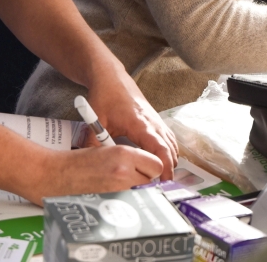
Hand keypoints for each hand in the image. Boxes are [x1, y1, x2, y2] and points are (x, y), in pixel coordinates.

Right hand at [29, 145, 162, 204]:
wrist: (54, 174)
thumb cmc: (78, 162)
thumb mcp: (108, 150)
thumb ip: (130, 159)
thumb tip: (149, 169)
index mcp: (124, 154)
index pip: (157, 165)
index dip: (151, 167)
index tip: (145, 169)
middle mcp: (124, 172)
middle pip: (152, 182)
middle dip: (145, 180)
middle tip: (131, 178)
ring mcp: (117, 190)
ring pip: (141, 194)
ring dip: (135, 191)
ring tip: (118, 187)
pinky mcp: (109, 204)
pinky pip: (128, 204)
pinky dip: (124, 202)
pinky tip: (112, 196)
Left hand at [86, 65, 177, 180]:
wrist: (111, 77)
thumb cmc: (105, 97)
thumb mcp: (96, 122)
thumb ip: (94, 146)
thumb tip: (93, 167)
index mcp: (140, 124)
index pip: (160, 149)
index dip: (164, 167)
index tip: (162, 184)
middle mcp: (153, 122)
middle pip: (170, 150)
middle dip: (169, 169)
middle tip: (160, 188)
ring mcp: (157, 120)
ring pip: (172, 144)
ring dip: (170, 161)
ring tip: (162, 179)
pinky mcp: (156, 120)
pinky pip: (169, 138)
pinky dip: (169, 151)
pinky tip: (162, 162)